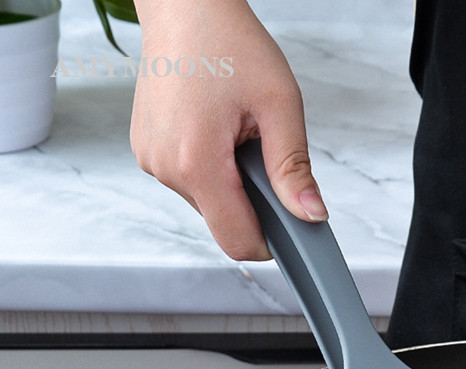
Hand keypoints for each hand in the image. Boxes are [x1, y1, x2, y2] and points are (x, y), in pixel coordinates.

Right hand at [130, 0, 327, 260]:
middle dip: (253, 202)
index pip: (237, 241)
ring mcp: (151, 161)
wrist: (184, 4)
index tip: (290, 223)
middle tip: (261, 150)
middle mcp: (165, 168)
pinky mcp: (148, 152)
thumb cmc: (228, 40)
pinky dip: (212, 169)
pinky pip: (191, 182)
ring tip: (235, 132)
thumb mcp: (279, 105)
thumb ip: (294, 169)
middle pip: (224, 224)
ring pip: (209, 204)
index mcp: (195, 162)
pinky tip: (215, 130)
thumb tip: (311, 215)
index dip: (271, 242)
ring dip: (232, 183)